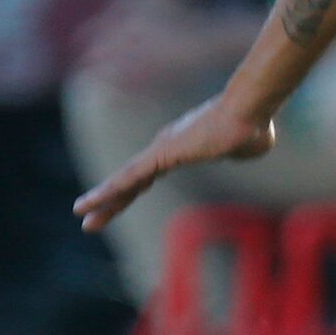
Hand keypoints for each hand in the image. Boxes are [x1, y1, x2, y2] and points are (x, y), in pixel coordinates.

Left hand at [73, 93, 273, 232]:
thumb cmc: (254, 127)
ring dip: (102, 200)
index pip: (148, 174)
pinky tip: (89, 204)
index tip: (117, 204)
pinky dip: (107, 192)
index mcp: (182, 149)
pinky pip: (128, 178)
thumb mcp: (249, 149)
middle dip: (111, 201)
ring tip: (81, 217)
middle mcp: (165, 147)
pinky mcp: (160, 155)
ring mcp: (161, 151)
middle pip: (131, 180)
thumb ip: (240, 153)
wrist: (250, 113)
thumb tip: (246, 151)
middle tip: (90, 221)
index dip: (131, 190)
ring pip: (125, 181)